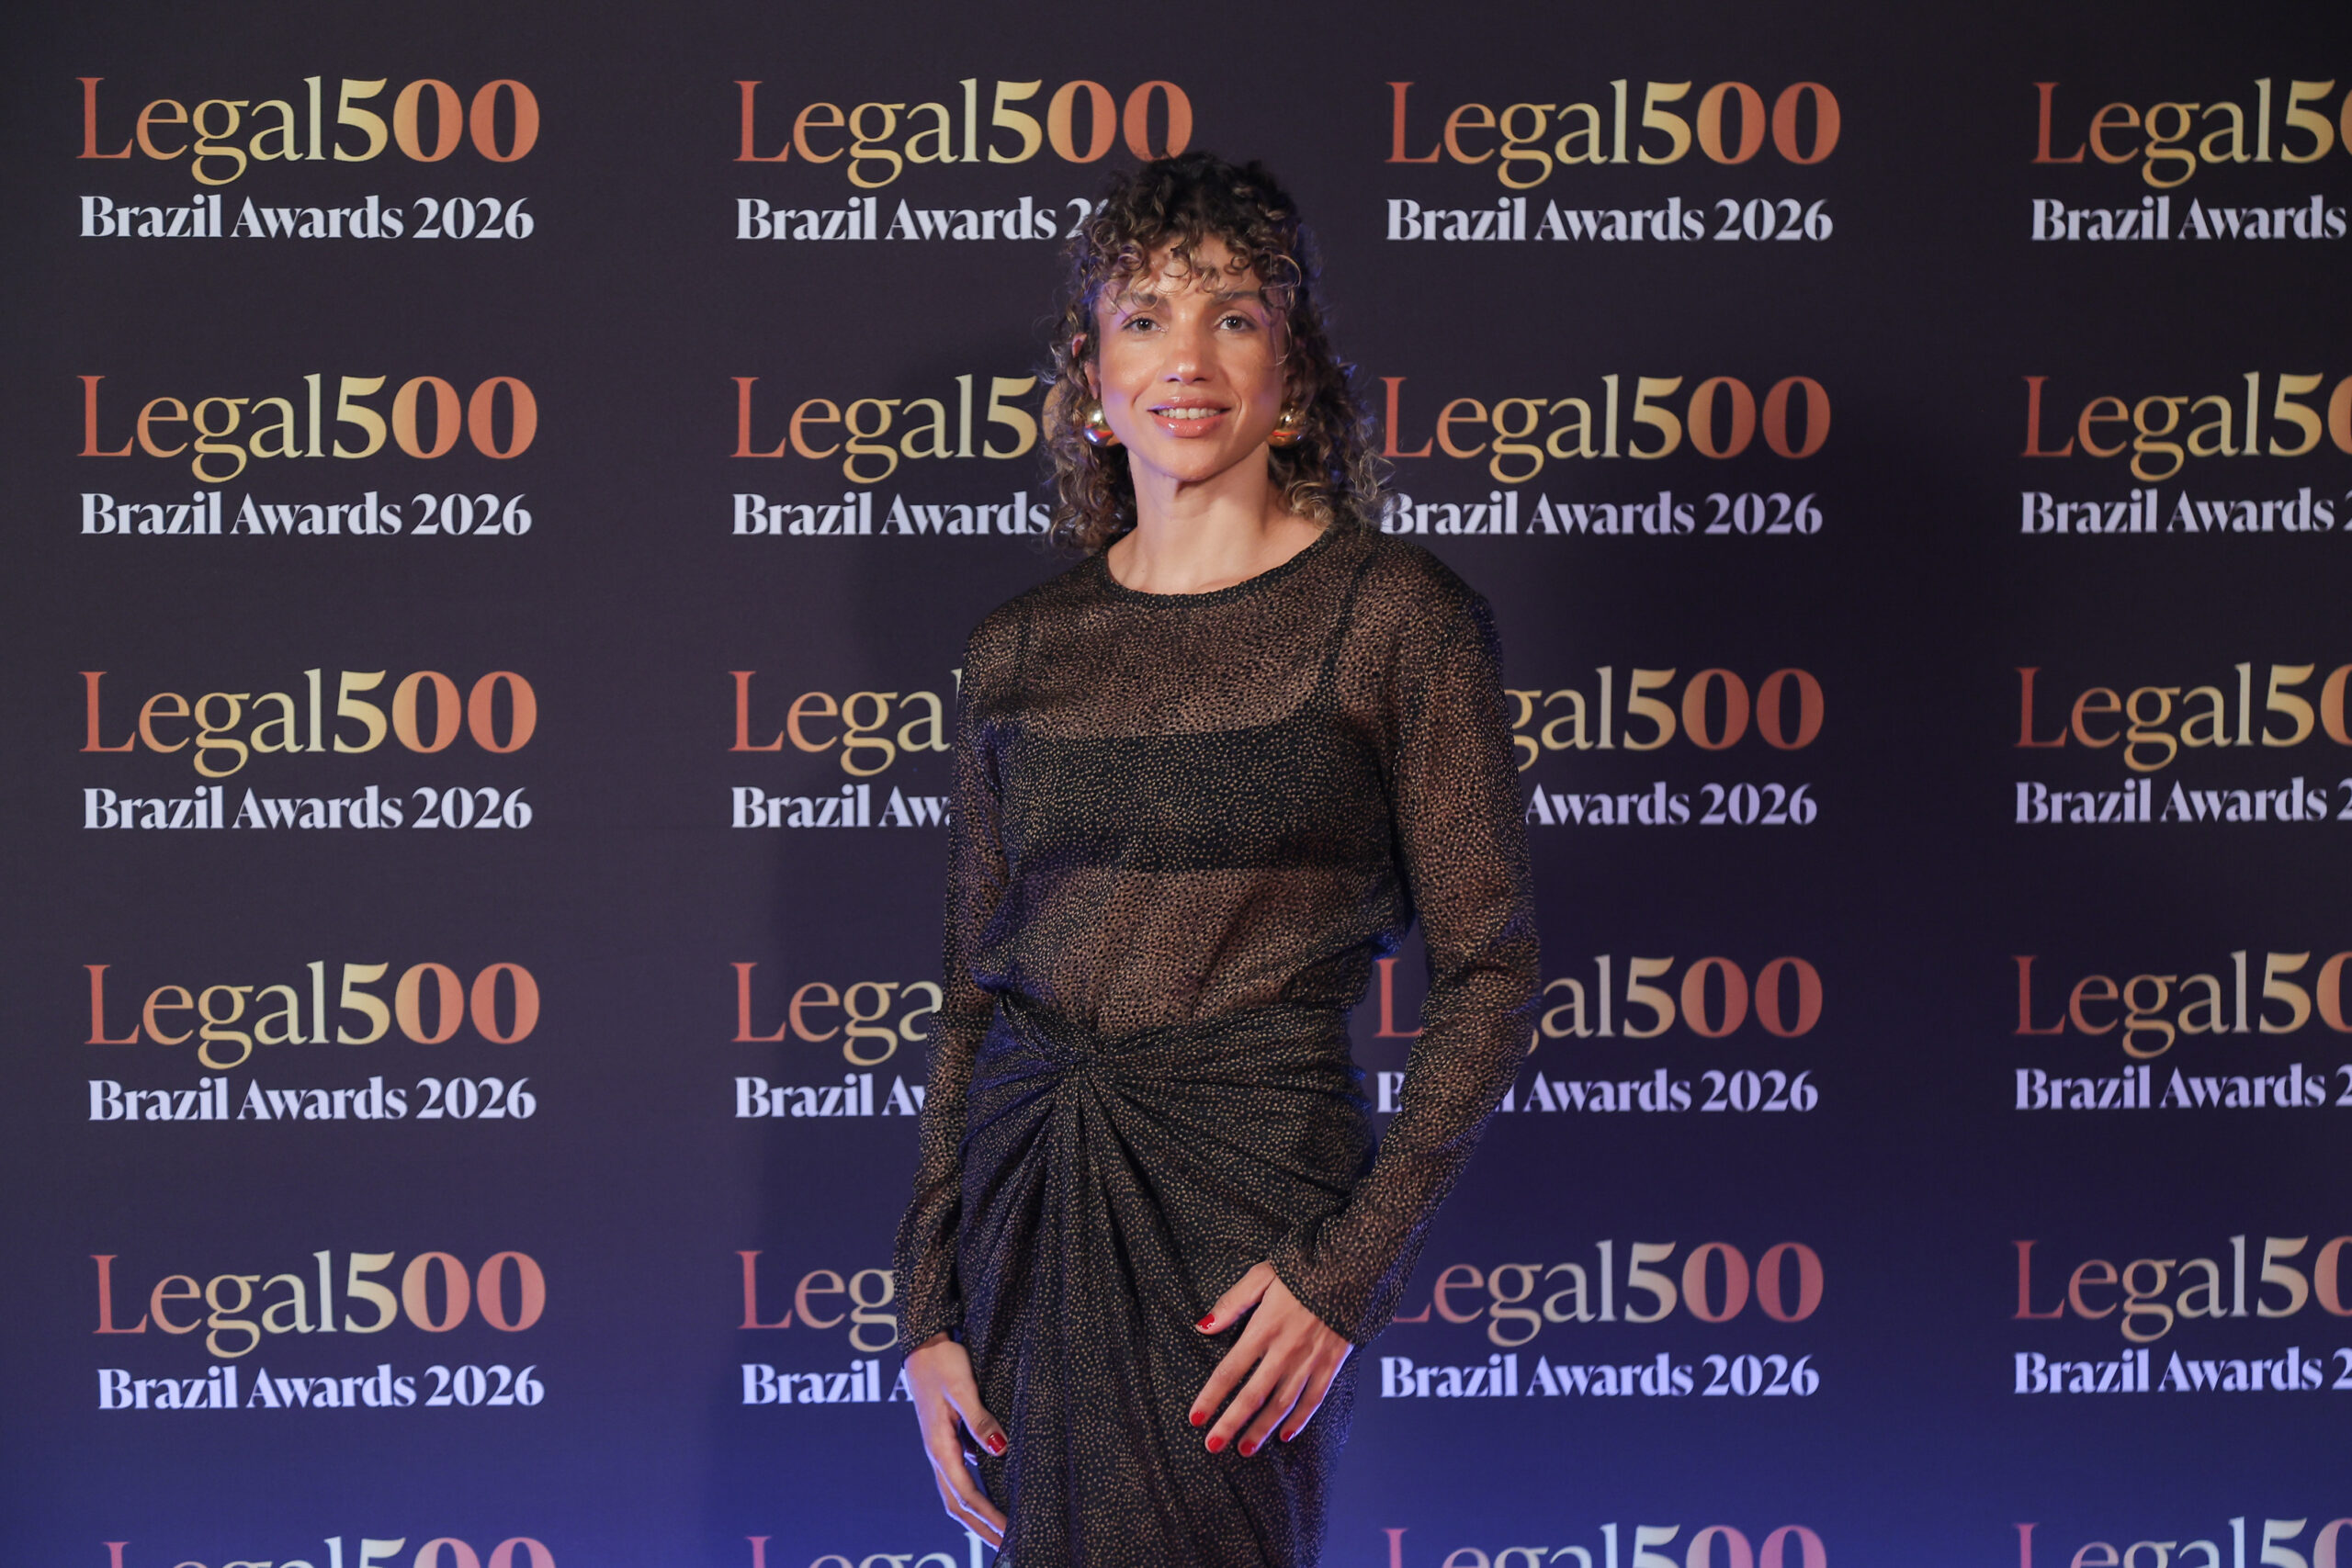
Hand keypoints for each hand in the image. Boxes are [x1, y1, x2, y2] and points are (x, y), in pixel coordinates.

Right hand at [904, 1332, 1007, 1546]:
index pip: (965, 1493)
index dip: (987, 1516)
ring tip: (999, 1533)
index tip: (1009, 1532)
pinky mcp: (947, 1440)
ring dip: (976, 1517)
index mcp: (939, 1445)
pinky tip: (990, 1499)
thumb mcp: (963, 1387)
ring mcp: (941, 1448)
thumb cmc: (942, 1362)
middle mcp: (938, 1453)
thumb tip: (999, 1449)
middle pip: (956, 1504)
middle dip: (980, 1528)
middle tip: (1006, 1547)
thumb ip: (980, 1419)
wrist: (922, 1344)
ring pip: (956, 1493)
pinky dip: (974, 1496)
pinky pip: (959, 1478)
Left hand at [1188, 1263, 1352, 1456]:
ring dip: (1261, 1430)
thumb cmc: (1301, 1270)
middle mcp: (1284, 1351)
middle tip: (1213, 1446)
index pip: (1229, 1371)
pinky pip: (1313, 1400)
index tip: (1195, 1418)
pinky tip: (1285, 1435)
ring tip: (1244, 1449)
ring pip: (1282, 1405)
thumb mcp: (1261, 1276)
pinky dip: (1299, 1421)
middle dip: (1231, 1424)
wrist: (1350, 1270)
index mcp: (1263, 1329)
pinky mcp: (1331, 1365)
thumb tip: (1203, 1326)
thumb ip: (1232, 1303)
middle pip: (1253, 1396)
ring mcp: (1309, 1361)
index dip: (1211, 1398)